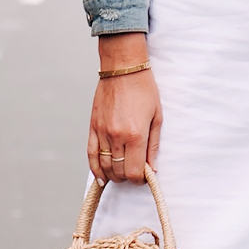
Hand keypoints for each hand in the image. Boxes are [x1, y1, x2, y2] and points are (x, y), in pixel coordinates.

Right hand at [88, 33, 161, 183]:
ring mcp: (103, 132)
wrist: (123, 69)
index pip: (135, 171)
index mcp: (136, 135)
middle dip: (128, 177)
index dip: (140, 179)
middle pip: (119, 171)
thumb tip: (153, 168)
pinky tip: (100, 177)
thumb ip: (154, 145)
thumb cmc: (144, 89)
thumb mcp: (157, 117)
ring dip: (113, 175)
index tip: (144, 176)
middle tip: (135, 172)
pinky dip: (95, 168)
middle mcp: (117, 136)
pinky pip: (91, 154)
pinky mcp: (93, 127)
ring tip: (120, 174)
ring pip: (104, 166)